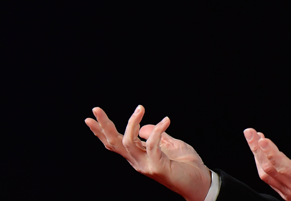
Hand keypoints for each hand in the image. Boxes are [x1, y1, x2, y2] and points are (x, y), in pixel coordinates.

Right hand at [85, 106, 210, 200]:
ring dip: (132, 123)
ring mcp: (146, 165)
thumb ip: (157, 136)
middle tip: (96, 109)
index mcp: (138, 156)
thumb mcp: (171, 145)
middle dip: (104, 126)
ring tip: (140, 108)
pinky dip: (158, 130)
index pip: (115, 143)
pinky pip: (152, 145)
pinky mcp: (157, 167)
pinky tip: (166, 120)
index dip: (101, 132)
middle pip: (114, 143)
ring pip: (127, 143)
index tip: (89, 118)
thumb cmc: (187, 165)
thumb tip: (144, 127)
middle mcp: (138, 161)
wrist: (201, 182)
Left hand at [244, 128, 290, 200]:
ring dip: (257, 156)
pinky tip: (262, 154)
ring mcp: (289, 191)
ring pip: (266, 174)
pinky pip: (270, 179)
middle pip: (268, 167)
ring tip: (253, 139)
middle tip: (250, 133)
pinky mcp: (288, 193)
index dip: (270, 152)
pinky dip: (262, 164)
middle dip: (256, 149)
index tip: (262, 139)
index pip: (282, 165)